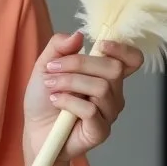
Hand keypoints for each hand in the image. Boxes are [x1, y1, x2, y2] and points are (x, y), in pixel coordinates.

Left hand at [22, 31, 144, 165]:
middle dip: (78, 63)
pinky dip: (68, 101)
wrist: (34, 129)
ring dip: (69, 82)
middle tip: (52, 69)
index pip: (132, 60)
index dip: (123, 49)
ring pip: (101, 88)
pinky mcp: (100, 131)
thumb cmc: (43, 99)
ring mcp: (109, 113)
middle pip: (113, 68)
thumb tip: (79, 35)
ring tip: (50, 87)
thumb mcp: (46, 66)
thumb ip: (59, 47)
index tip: (100, 44)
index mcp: (105, 75)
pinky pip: (91, 110)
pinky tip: (55, 102)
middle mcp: (113, 93)